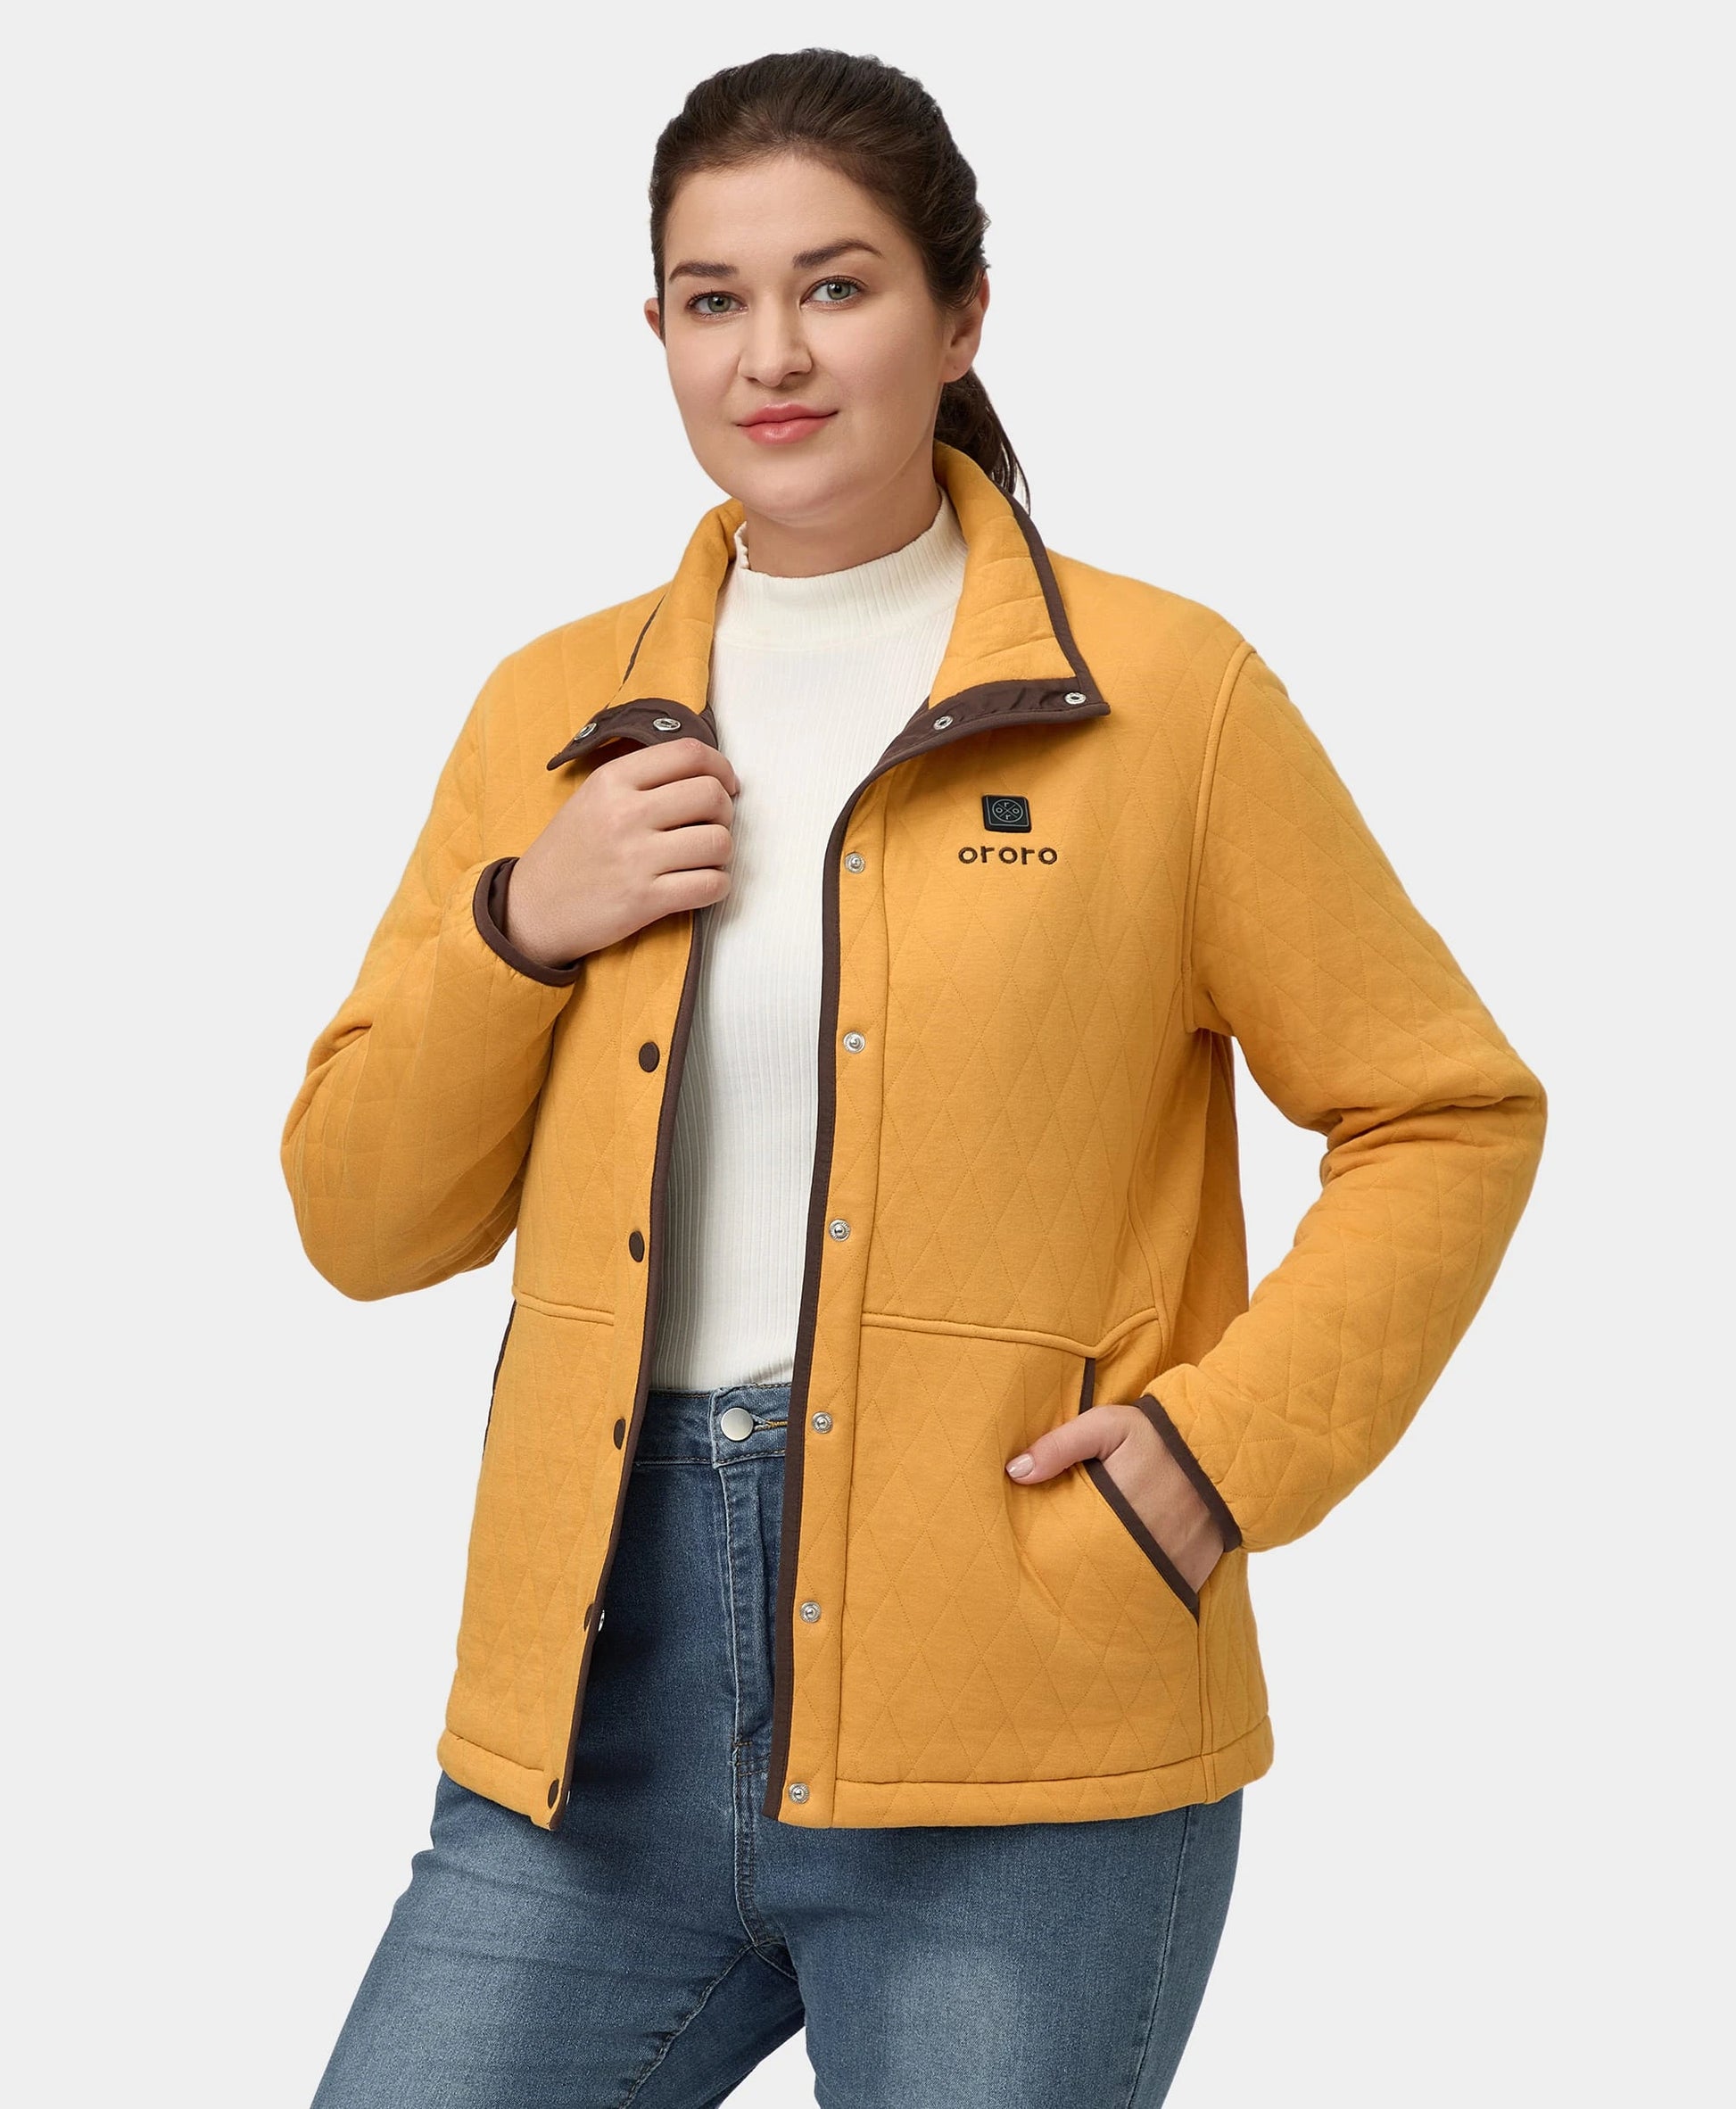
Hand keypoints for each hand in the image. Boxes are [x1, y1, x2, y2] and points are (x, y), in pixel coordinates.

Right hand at [505, 736, 741, 968]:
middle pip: (711, 795)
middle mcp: (625, 814)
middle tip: (713, 825)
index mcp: (612, 780)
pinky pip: (711, 885)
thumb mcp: (592, 797)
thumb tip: (706, 772)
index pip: (689, 753)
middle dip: (726, 812)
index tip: (726, 785)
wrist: (530, 910)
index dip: (721, 767)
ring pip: (719, 842)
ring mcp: (635, 858)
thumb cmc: (569, 852)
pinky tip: (704, 885)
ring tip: (705, 858)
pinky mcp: (644, 900)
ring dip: (723, 852)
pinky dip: (718, 886)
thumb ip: (641, 779)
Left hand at [1005, 1402, 1226, 1593]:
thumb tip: (1014, 1471)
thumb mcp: (1107, 1426)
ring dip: (1107, 1589)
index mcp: (1113, 1512)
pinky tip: (1125, 1587)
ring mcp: (1168, 1567)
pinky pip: (1157, 1595)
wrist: (1224, 1452)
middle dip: (1074, 1580)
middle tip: (1056, 1578)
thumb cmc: (1159, 1436)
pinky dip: (1141, 1593)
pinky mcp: (1190, 1577)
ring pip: (1124, 1591)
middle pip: (1092, 1577)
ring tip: (1089, 1584)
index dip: (1047, 1557)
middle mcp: (1140, 1547)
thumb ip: (1060, 1446)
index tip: (1032, 1557)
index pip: (1066, 1548)